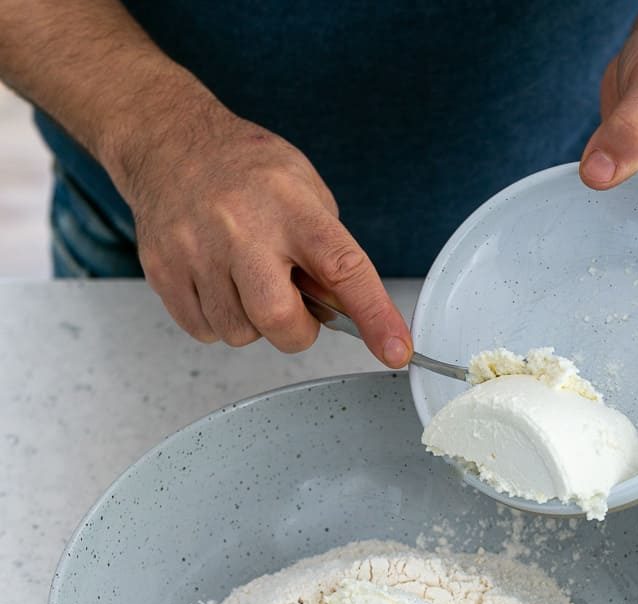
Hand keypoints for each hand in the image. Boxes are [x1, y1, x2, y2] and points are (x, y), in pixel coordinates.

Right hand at [107, 88, 411, 364]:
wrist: (168, 142)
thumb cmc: (246, 171)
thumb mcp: (305, 191)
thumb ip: (328, 252)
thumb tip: (347, 312)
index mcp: (291, 206)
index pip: (344, 269)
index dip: (375, 316)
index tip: (396, 350)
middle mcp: (242, 227)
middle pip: (279, 319)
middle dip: (295, 331)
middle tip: (292, 305)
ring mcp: (197, 250)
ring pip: (239, 333)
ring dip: (252, 322)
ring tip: (244, 278)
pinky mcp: (163, 270)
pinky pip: (204, 330)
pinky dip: (218, 318)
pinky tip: (218, 281)